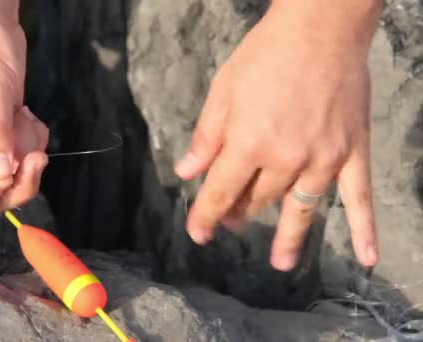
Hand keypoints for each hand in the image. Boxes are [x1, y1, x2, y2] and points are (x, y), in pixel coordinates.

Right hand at [0, 0, 48, 214]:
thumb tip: (0, 175)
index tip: (7, 181)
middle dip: (17, 180)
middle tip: (37, 158)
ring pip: (12, 174)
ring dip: (27, 154)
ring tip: (23, 118)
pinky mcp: (5, 134)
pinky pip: (25, 155)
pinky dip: (34, 140)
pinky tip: (27, 114)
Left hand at [175, 1, 381, 270]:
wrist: (321, 27)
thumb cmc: (266, 55)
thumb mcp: (223, 91)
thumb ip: (206, 137)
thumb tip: (186, 172)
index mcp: (248, 143)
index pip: (220, 193)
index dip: (205, 216)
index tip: (198, 233)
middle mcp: (285, 159)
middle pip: (258, 200)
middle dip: (240, 211)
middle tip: (234, 218)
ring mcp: (323, 159)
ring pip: (299, 209)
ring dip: (287, 236)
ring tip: (280, 262)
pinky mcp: (352, 153)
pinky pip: (360, 199)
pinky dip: (365, 229)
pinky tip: (368, 257)